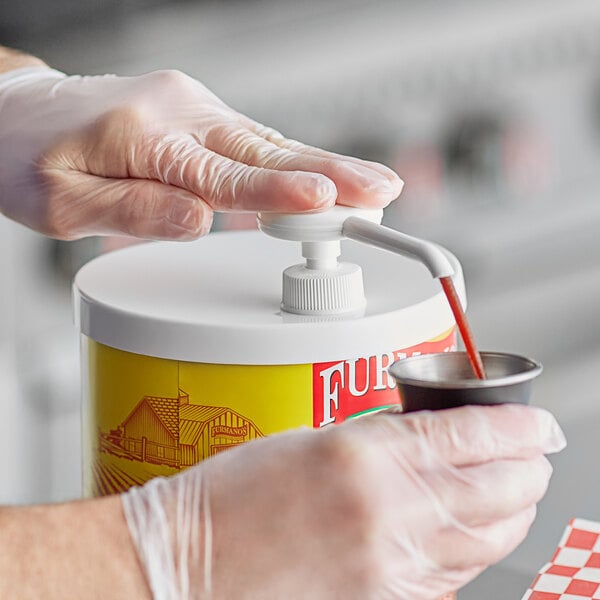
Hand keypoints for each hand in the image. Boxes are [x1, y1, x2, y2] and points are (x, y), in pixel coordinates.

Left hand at [0, 67, 401, 239]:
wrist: (16, 115)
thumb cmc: (28, 157)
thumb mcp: (60, 203)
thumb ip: (133, 212)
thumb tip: (200, 222)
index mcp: (144, 134)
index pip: (225, 174)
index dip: (278, 193)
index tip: (327, 201)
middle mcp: (180, 114)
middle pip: (267, 151)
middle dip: (330, 174)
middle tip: (381, 190)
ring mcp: (194, 113)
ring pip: (269, 146)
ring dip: (323, 169)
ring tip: (371, 188)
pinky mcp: (199, 122)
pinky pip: (254, 147)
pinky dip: (293, 167)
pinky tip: (324, 180)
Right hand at [122, 404, 565, 598]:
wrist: (193, 558)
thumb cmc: (235, 494)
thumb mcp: (311, 440)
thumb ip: (375, 442)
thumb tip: (423, 440)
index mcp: (363, 454)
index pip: (468, 433)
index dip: (515, 426)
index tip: (535, 424)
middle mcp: (385, 510)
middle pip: (492, 488)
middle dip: (528, 469)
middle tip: (537, 458)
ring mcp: (388, 565)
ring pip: (483, 539)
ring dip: (512, 512)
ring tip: (521, 495)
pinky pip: (450, 578)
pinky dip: (473, 553)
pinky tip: (477, 539)